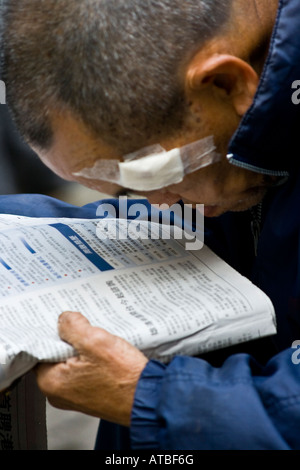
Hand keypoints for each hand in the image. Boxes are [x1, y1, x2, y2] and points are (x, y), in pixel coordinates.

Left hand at [35, 311, 147, 426]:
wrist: (148, 397)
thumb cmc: (124, 378)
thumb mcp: (95, 341)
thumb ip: (73, 326)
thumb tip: (64, 319)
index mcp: (52, 382)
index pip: (41, 348)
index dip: (55, 331)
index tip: (68, 322)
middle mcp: (59, 393)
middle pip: (56, 354)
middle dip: (71, 340)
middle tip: (88, 331)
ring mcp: (75, 395)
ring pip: (71, 361)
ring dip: (84, 349)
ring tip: (100, 343)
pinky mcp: (89, 394)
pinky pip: (83, 370)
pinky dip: (92, 359)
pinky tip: (105, 354)